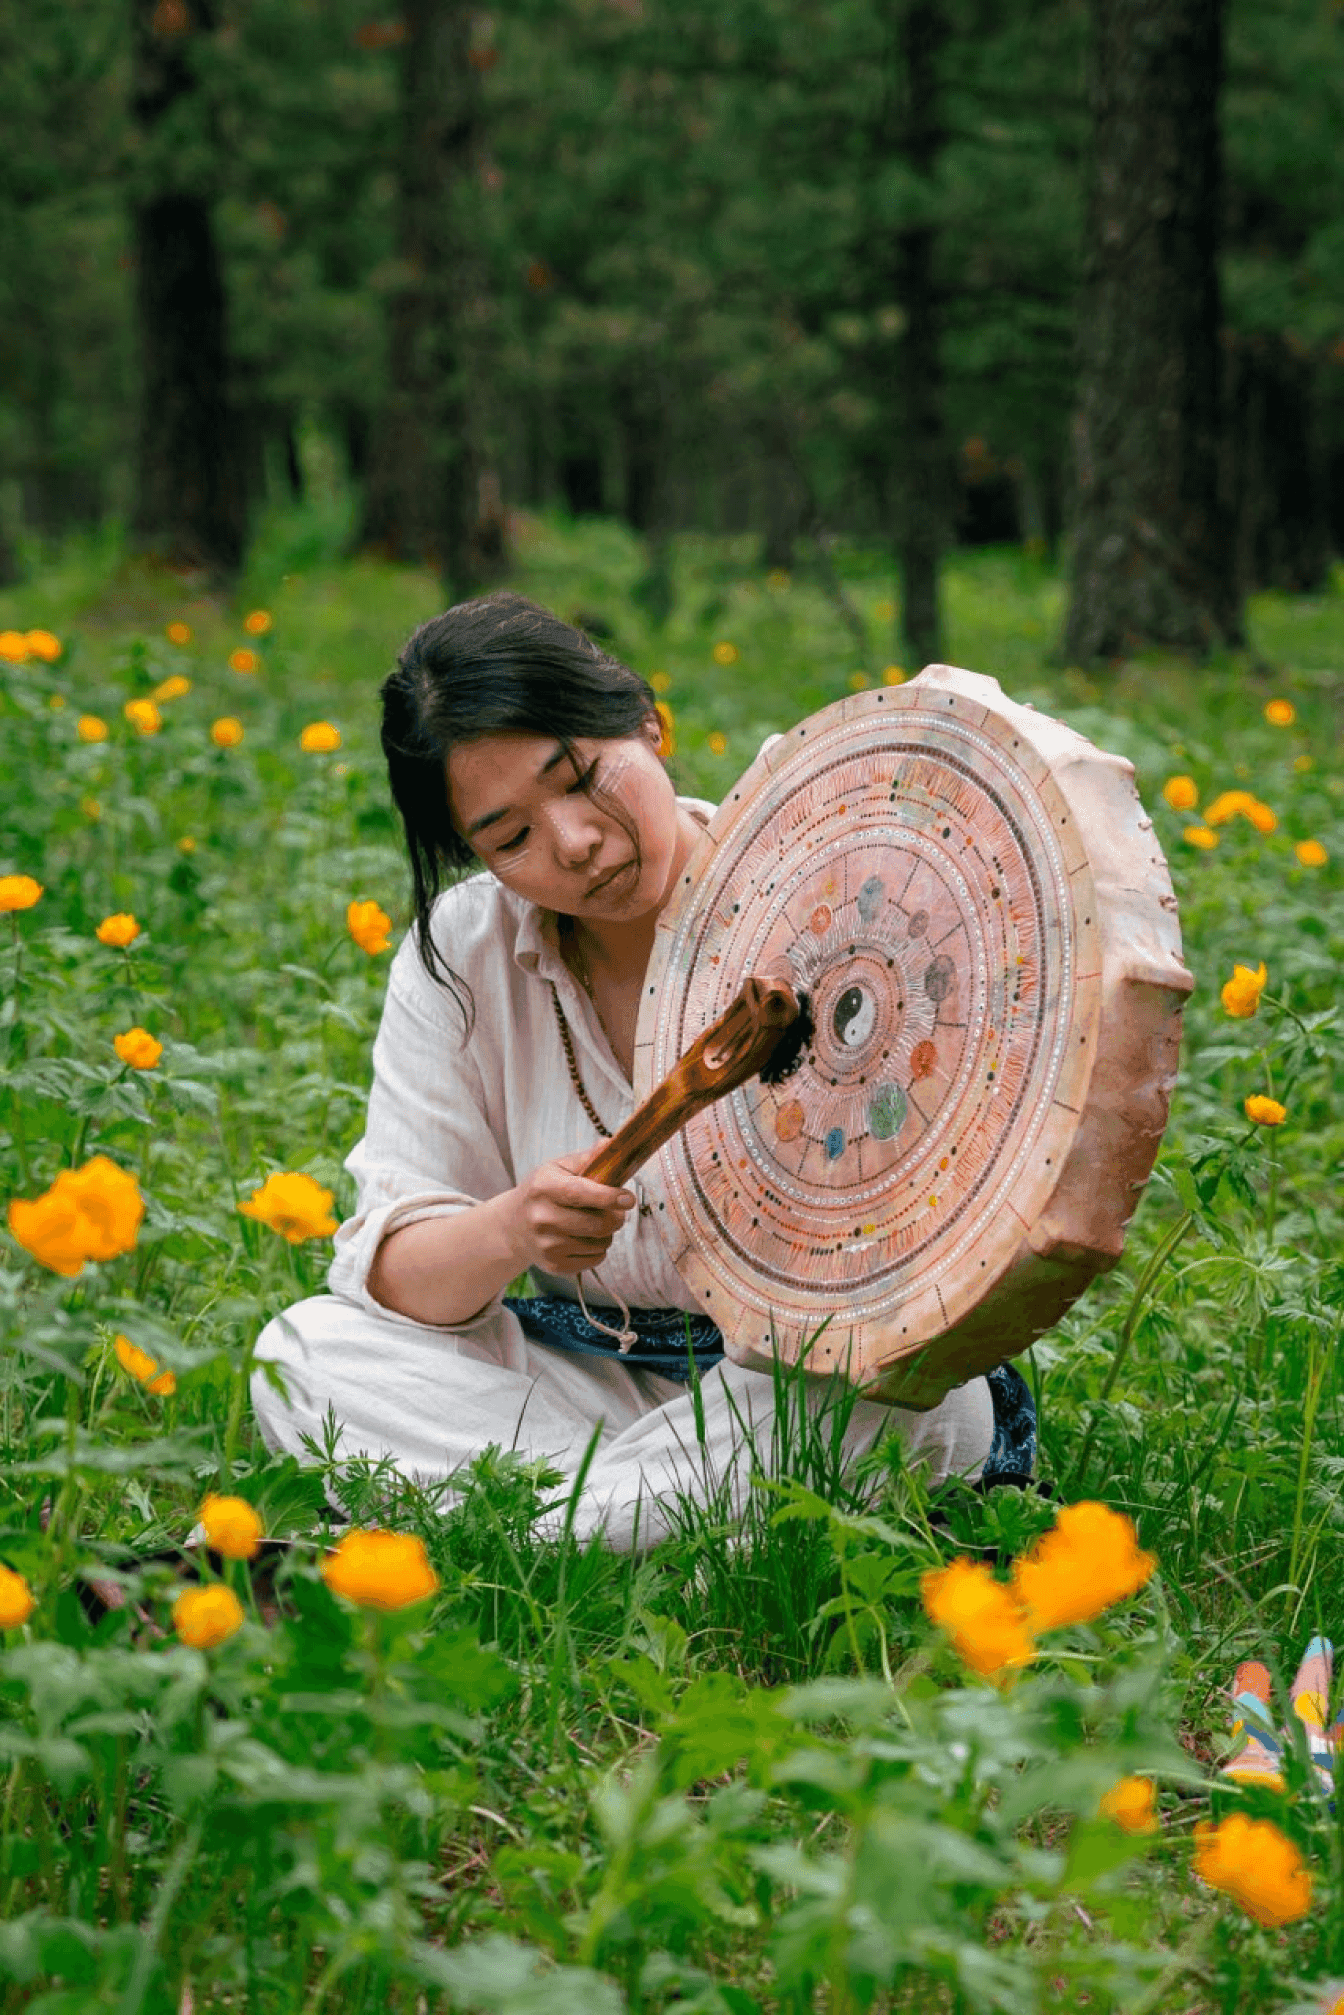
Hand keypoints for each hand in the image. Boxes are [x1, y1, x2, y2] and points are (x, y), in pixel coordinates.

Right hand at [509, 1149, 635, 1275]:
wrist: (513, 1226)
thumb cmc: (543, 1191)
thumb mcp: (558, 1169)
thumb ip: (587, 1158)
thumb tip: (611, 1144)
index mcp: (543, 1188)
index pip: (579, 1193)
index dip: (608, 1196)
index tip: (628, 1198)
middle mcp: (542, 1218)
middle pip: (597, 1224)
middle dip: (616, 1217)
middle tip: (616, 1210)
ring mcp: (546, 1245)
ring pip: (601, 1243)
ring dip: (607, 1233)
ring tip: (594, 1223)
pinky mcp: (554, 1265)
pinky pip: (596, 1259)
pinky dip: (599, 1249)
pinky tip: (585, 1238)